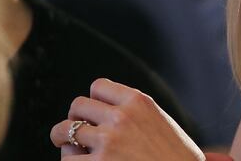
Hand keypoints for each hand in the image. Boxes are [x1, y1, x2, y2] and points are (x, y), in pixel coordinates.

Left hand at [50, 78, 204, 159]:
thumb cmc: (176, 157)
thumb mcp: (161, 121)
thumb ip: (136, 112)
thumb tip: (106, 110)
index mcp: (139, 101)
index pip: (98, 86)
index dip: (94, 100)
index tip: (96, 113)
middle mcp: (121, 117)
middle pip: (78, 105)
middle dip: (76, 117)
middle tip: (79, 129)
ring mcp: (108, 142)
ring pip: (65, 130)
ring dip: (63, 138)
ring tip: (68, 145)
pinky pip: (68, 159)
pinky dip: (71, 160)